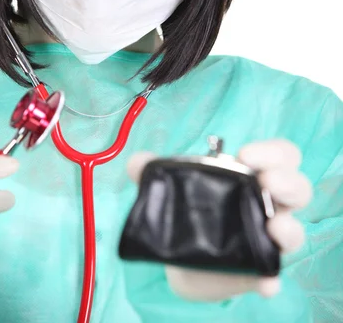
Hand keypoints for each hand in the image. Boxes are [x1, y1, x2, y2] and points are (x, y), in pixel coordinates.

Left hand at [126, 139, 311, 301]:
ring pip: (294, 231)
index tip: (245, 154)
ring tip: (273, 227)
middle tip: (266, 183)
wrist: (180, 256)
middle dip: (287, 182)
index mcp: (254, 176)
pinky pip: (273, 277)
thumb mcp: (172, 186)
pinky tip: (263, 282)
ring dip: (289, 228)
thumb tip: (137, 162)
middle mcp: (268, 205)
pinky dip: (271, 279)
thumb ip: (152, 171)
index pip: (281, 155)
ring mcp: (266, 239)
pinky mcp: (257, 272)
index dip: (272, 151)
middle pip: (298, 188)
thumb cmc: (191, 209)